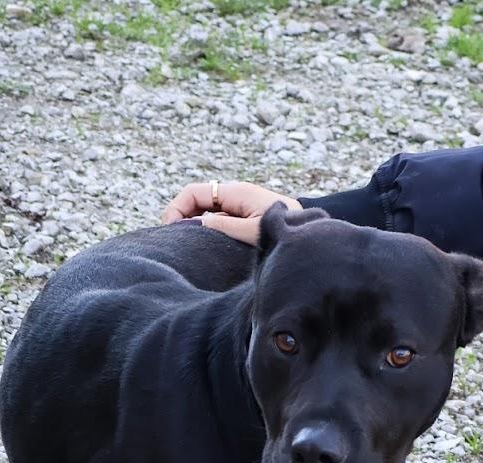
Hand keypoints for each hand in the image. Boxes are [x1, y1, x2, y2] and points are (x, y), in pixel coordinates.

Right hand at [160, 181, 301, 244]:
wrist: (313, 232)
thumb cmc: (287, 230)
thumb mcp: (253, 231)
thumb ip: (225, 227)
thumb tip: (196, 226)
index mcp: (236, 192)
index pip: (194, 193)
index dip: (176, 208)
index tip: (169, 230)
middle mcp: (236, 196)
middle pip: (197, 202)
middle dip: (182, 218)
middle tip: (173, 241)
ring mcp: (241, 208)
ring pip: (207, 213)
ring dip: (194, 227)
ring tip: (186, 247)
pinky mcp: (247, 219)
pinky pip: (220, 222)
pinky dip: (209, 232)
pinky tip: (206, 249)